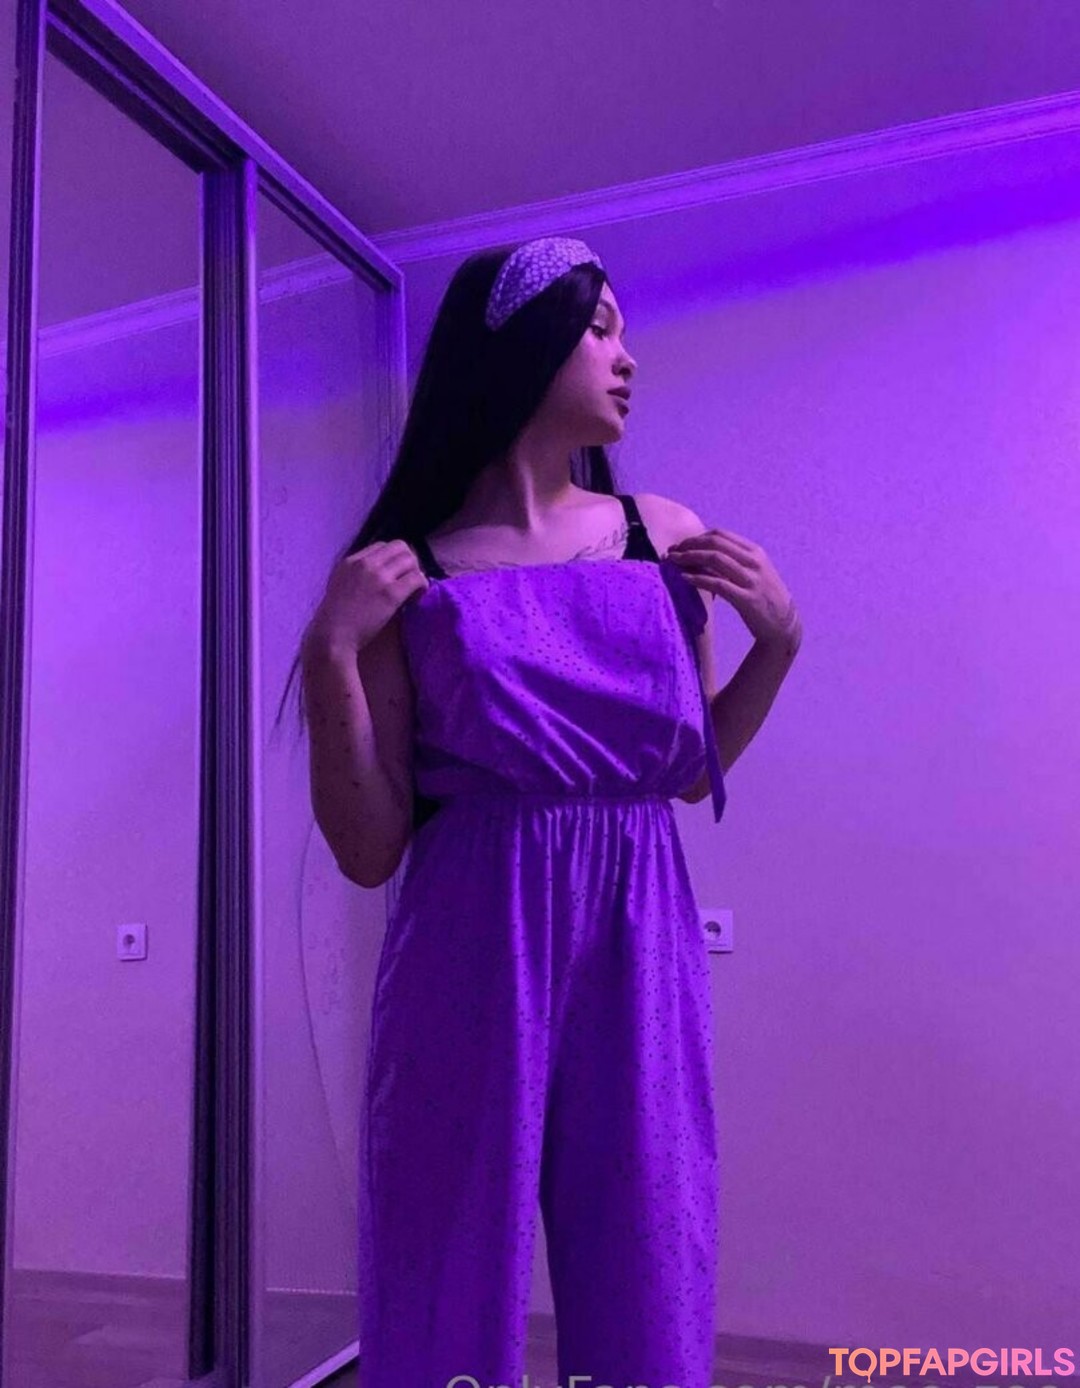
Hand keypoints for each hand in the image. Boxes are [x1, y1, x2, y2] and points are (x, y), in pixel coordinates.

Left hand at [665, 527, 801, 647]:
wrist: (784, 624)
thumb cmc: (764, 597)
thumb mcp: (754, 572)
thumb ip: (735, 561)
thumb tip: (704, 553)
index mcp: (755, 552)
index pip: (720, 535)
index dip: (697, 537)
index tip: (681, 544)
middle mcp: (754, 562)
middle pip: (715, 543)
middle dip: (689, 545)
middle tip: (671, 552)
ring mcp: (752, 580)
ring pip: (715, 559)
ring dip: (689, 557)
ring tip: (672, 561)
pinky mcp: (747, 599)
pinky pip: (718, 584)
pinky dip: (698, 578)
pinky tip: (684, 578)